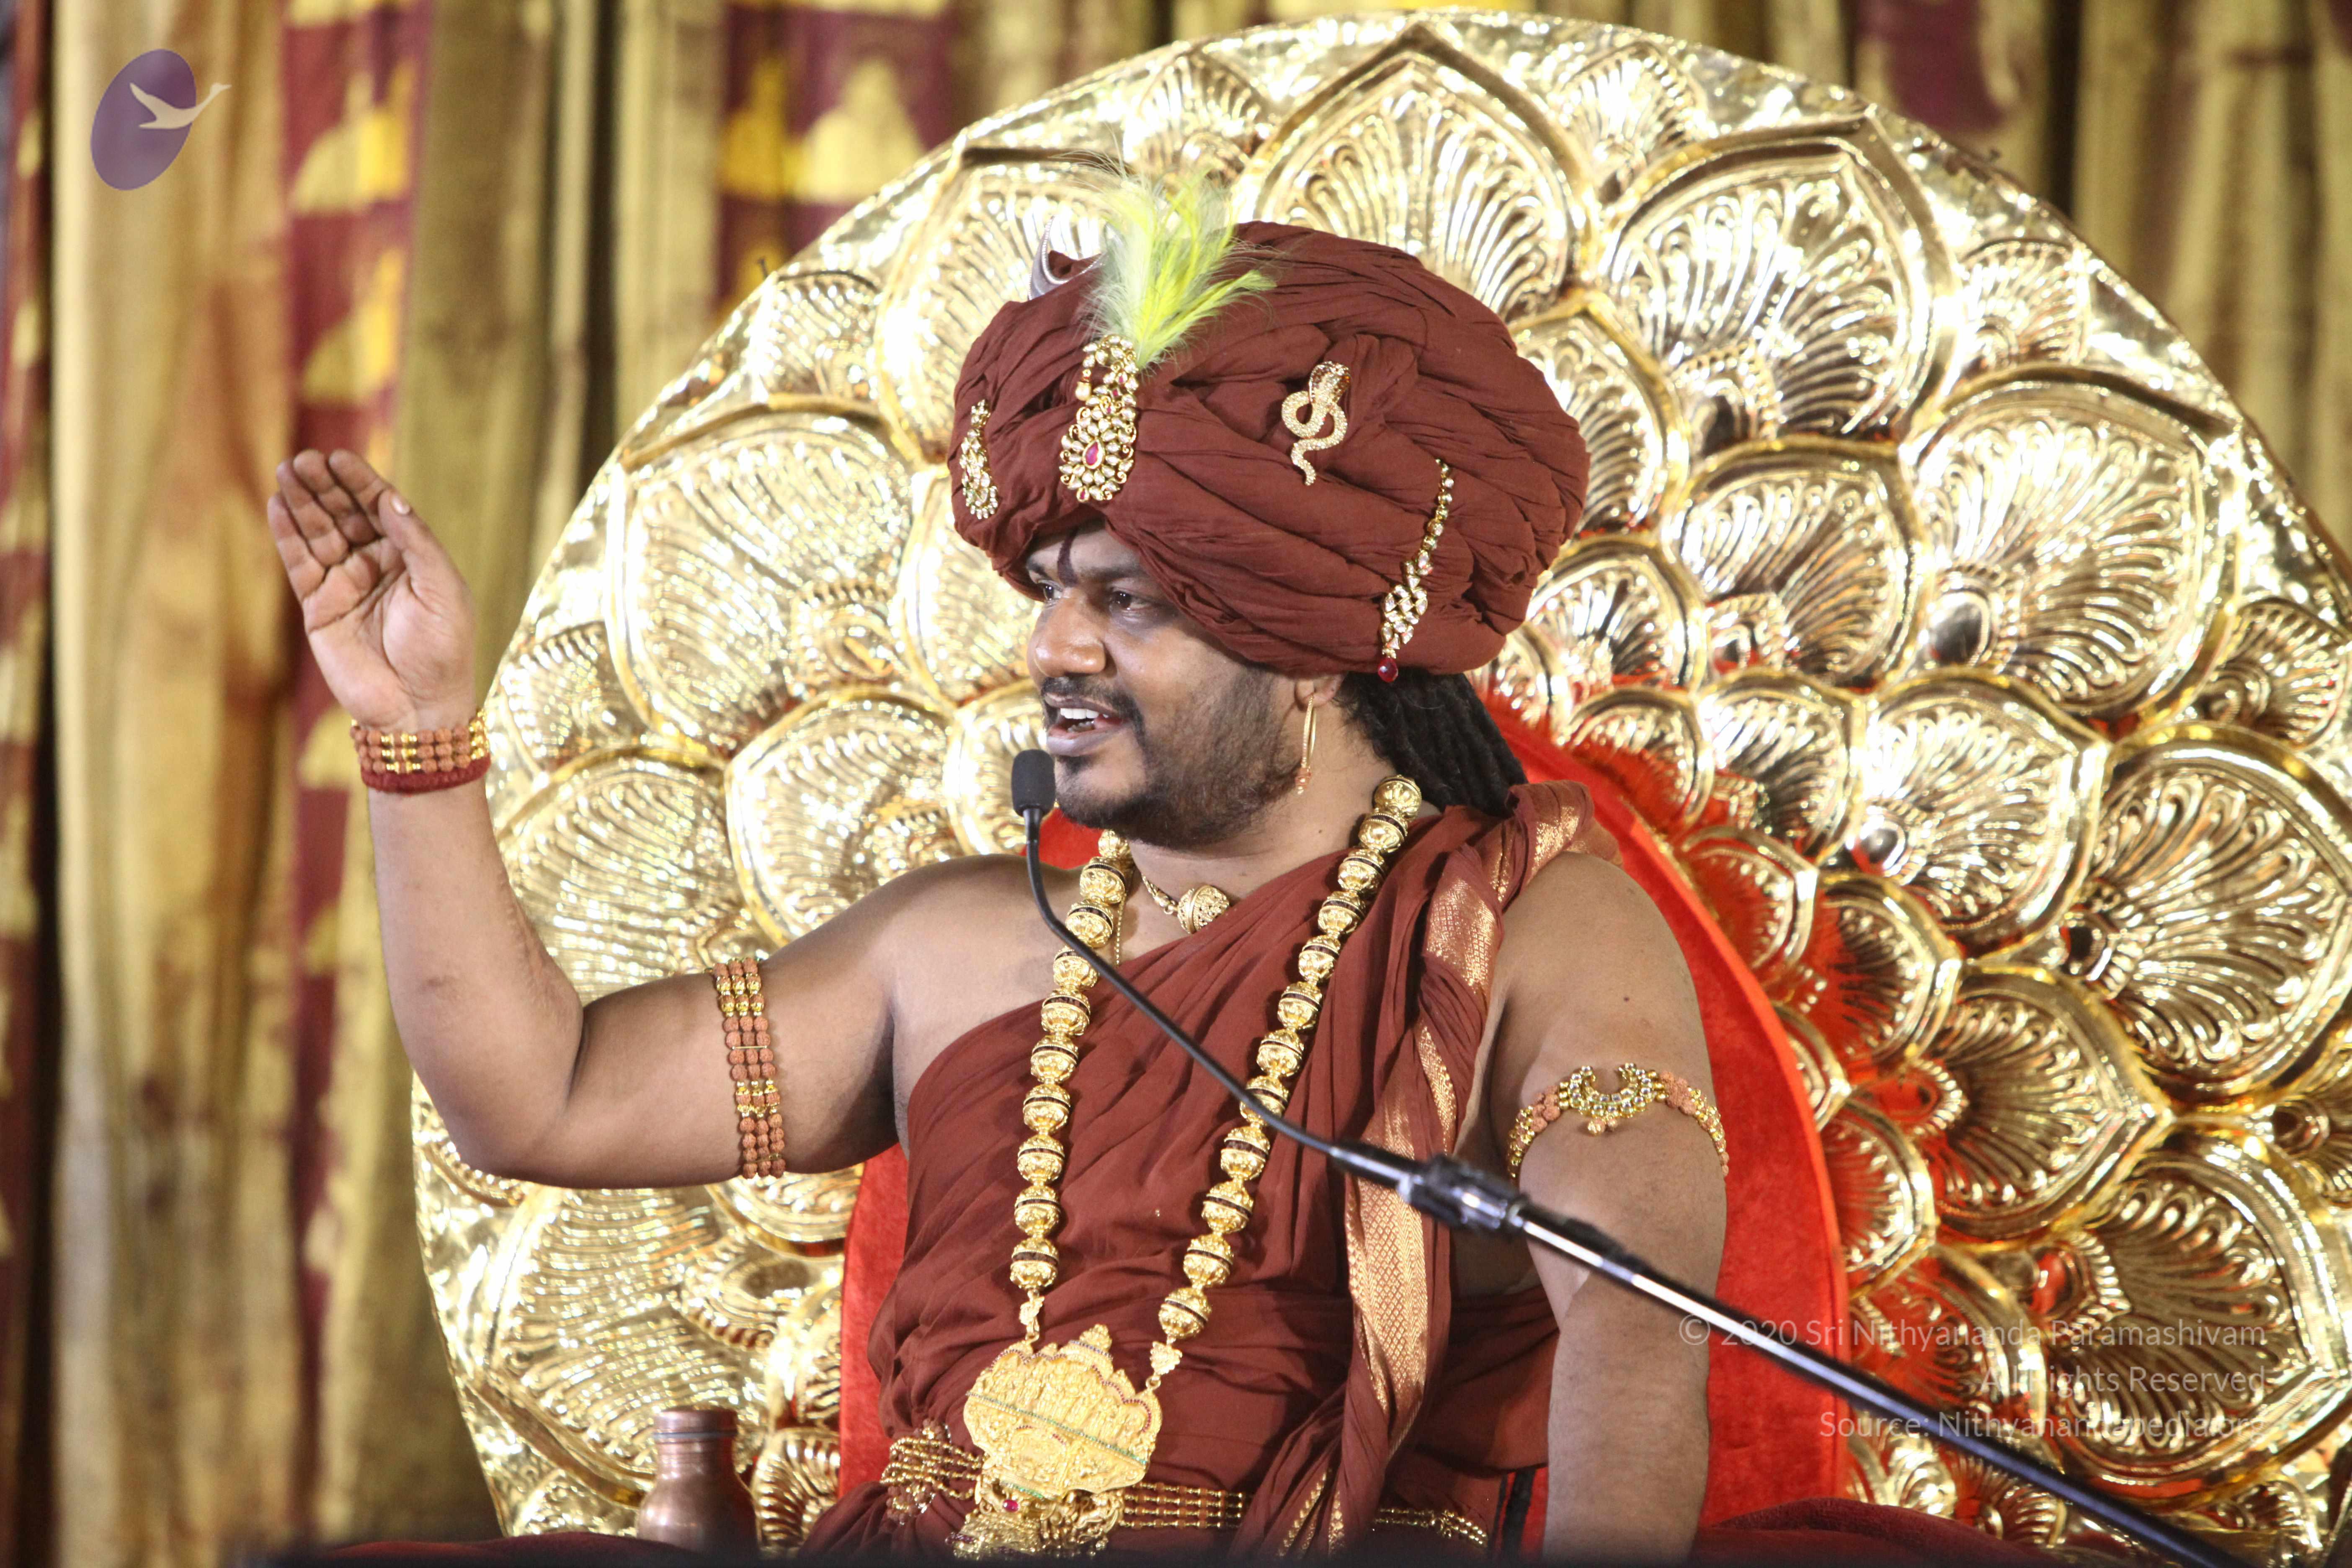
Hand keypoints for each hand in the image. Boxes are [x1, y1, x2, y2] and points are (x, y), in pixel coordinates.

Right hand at [268, 449, 476, 731]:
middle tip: (304, 459)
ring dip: (302, 502)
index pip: (381, 509)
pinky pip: (300, 563)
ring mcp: (345, 584)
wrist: (417, 707)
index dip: (360, 482)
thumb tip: (391, 499)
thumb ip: (417, 543)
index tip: (340, 457)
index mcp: (411, 558)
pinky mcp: (319, 606)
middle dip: (325, 486)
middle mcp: (376, 565)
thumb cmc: (442, 651)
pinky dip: (287, 535)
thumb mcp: (443, 591)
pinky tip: (277, 506)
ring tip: (286, 470)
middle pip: (345, 514)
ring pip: (319, 533)